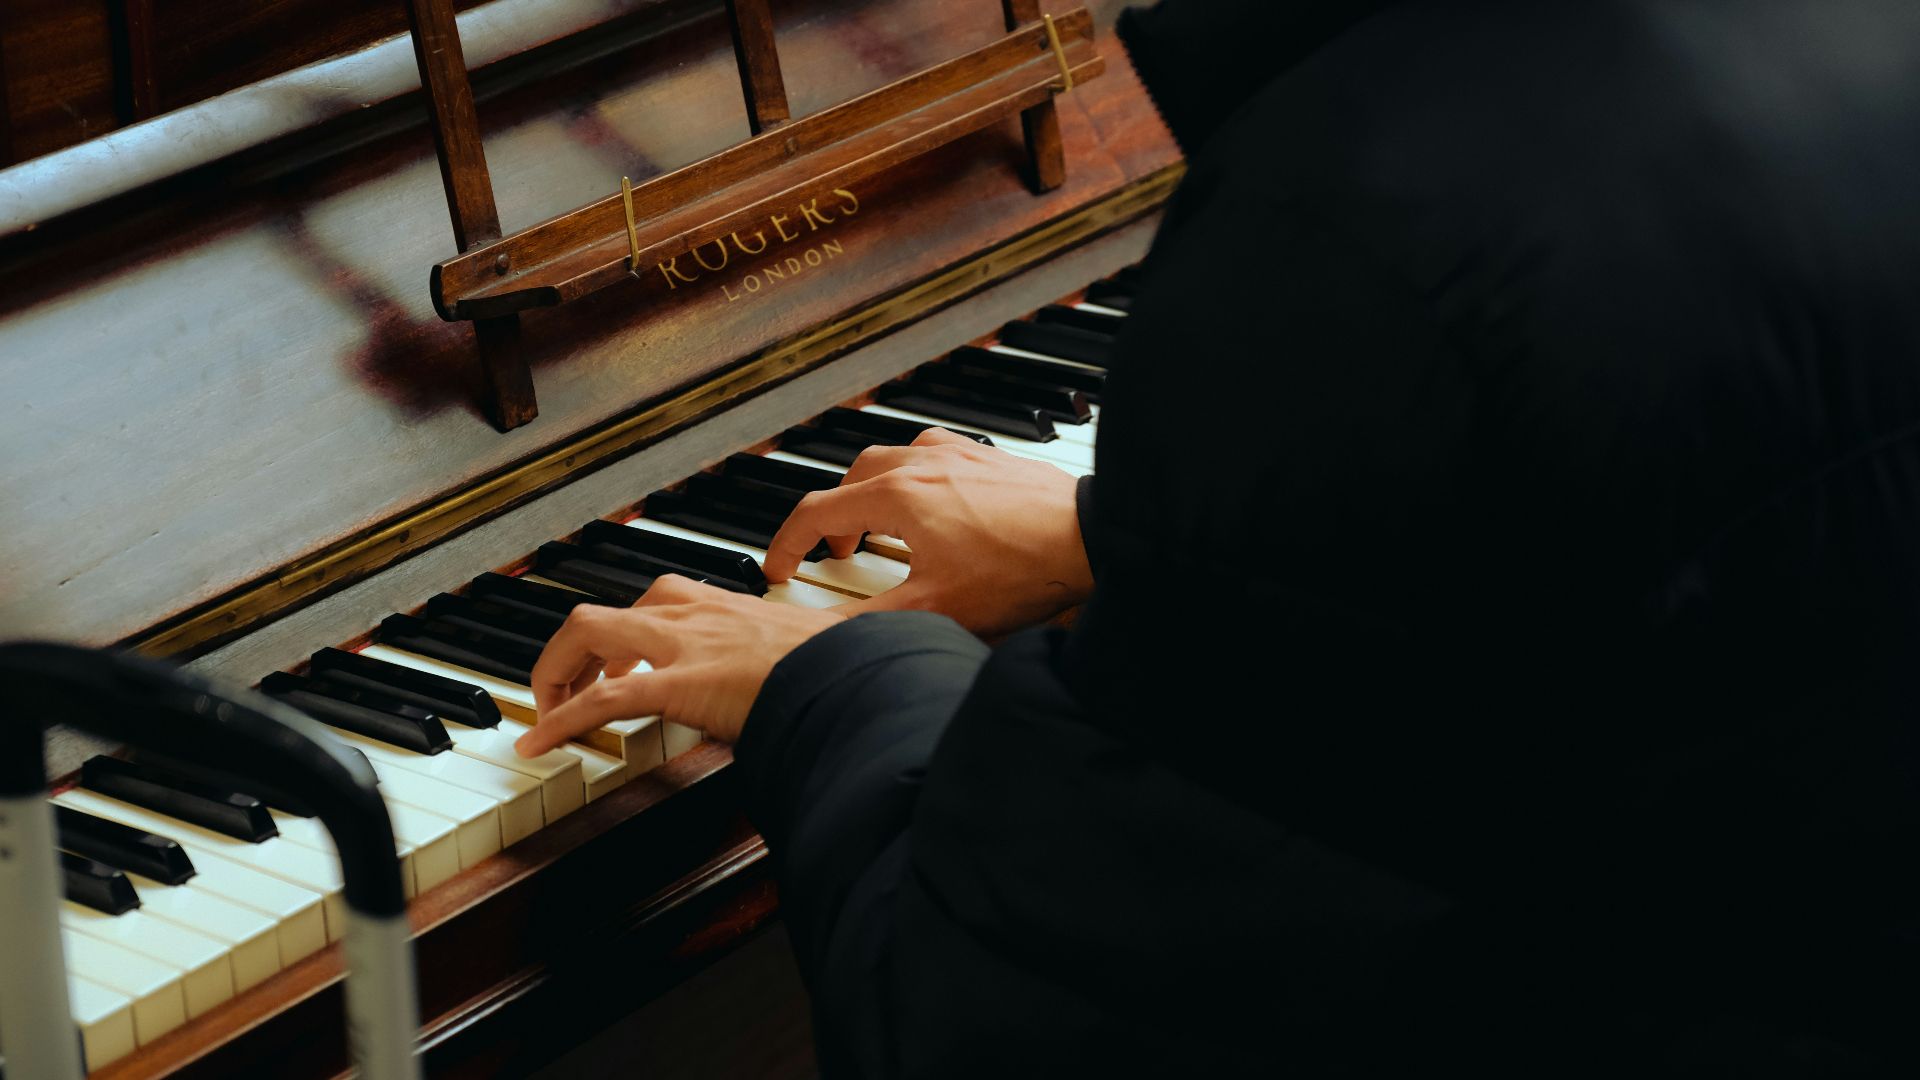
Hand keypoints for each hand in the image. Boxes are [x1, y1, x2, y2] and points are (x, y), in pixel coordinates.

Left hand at [515, 575, 843, 753]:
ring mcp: (683, 645)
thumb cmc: (850, 667)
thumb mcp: (827, 647)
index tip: (622, 661)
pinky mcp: (678, 684)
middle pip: (606, 612)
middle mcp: (696, 614)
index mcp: (728, 606)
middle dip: (574, 651)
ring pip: (588, 633)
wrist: (860, 678)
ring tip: (546, 710)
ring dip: (555, 671)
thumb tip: (852, 660)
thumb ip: (820, 651)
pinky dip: (558, 721)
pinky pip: (600, 698)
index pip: (658, 602)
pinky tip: (538, 745)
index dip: (628, 633)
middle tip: (569, 687)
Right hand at [764, 429, 1092, 636]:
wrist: (1092, 539)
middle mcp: (923, 462)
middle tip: (838, 549)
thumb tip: (824, 636)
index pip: (817, 511)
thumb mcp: (935, 608)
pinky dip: (917, 476)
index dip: (786, 543)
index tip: (779, 568)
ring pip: (894, 458)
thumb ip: (871, 622)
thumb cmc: (1022, 569)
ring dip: (876, 490)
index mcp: (898, 495)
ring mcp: (960, 454)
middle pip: (853, 477)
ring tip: (883, 526)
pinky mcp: (992, 458)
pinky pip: (936, 455)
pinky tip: (937, 505)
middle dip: (835, 514)